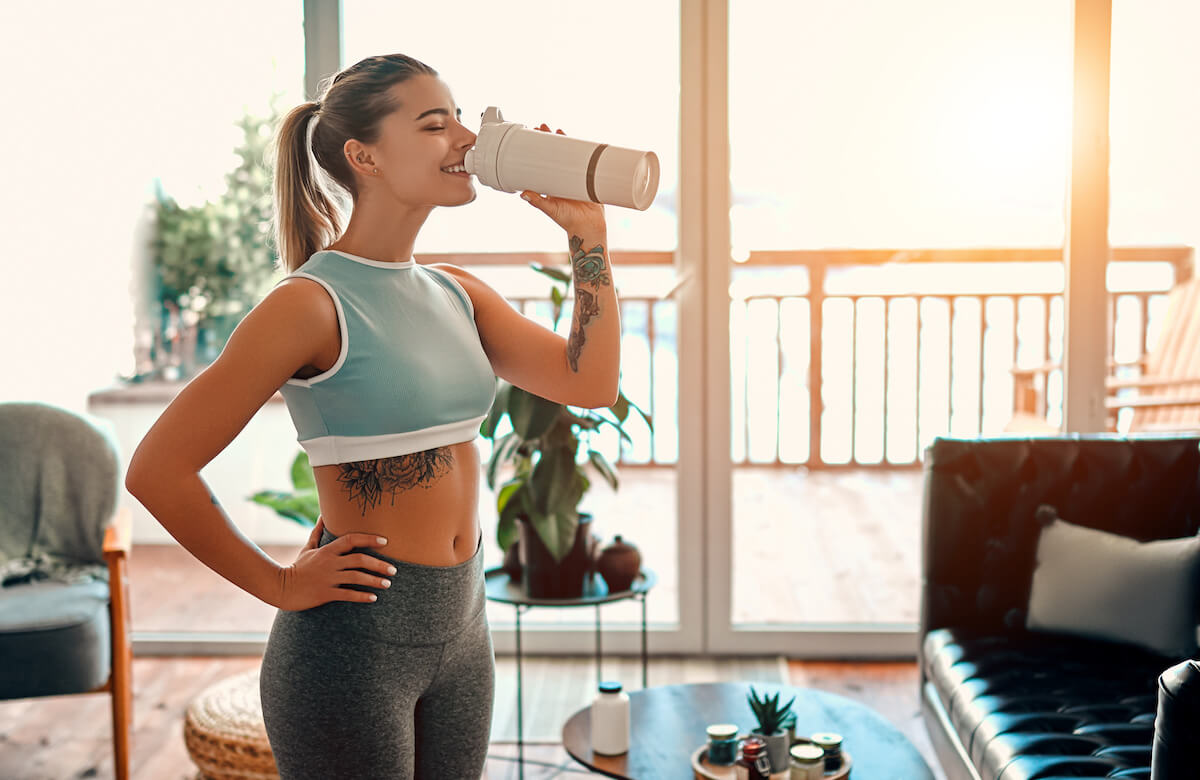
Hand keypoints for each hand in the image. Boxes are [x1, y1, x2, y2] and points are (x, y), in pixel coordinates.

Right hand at [274, 515, 396, 610]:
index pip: (351, 539)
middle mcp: (330, 563)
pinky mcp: (325, 594)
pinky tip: (373, 598)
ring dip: (374, 581)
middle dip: (379, 564)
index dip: (369, 539)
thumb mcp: (308, 548)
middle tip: (394, 569)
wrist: (282, 588)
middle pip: (359, 560)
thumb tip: (324, 515)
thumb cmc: (298, 568)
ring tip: (387, 583)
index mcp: (328, 550)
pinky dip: (362, 596)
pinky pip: (348, 594)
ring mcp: (328, 578)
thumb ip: (318, 532)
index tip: (385, 542)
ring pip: (356, 578)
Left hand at [520, 123, 606, 234]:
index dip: (535, 150)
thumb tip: (523, 194)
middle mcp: (560, 179)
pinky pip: (583, 162)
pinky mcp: (586, 179)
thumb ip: (538, 202)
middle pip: (552, 155)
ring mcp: (573, 177)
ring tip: (558, 130)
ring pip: (567, 156)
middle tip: (542, 127)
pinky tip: (579, 142)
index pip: (540, 162)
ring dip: (563, 142)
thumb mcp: (552, 210)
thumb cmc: (569, 221)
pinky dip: (581, 152)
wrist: (589, 228)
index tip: (530, 138)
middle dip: (548, 141)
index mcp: (549, 185)